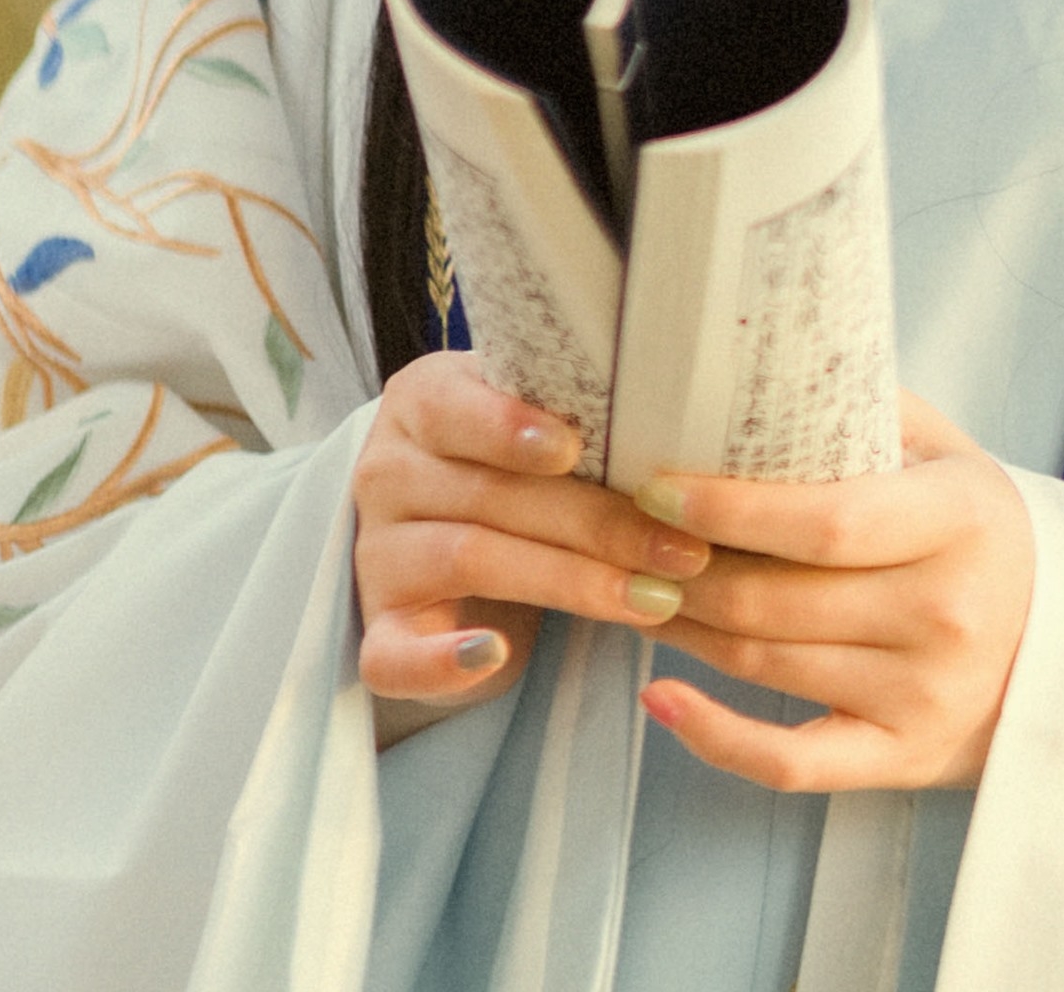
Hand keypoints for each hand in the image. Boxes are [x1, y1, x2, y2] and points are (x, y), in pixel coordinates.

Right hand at [351, 351, 712, 736]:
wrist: (453, 532)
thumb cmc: (522, 465)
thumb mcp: (541, 424)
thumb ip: (581, 413)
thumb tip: (685, 419)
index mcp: (424, 403)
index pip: (457, 408)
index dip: (510, 427)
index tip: (575, 448)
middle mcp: (388, 472)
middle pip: (491, 496)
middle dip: (597, 525)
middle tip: (683, 552)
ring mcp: (378, 553)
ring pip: (471, 560)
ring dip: (569, 583)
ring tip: (652, 600)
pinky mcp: (381, 627)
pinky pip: (392, 654)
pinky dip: (439, 661)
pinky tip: (495, 655)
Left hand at [629, 392, 1038, 792]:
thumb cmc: (982, 538)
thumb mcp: (952, 458)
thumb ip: (871, 413)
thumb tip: (762, 366)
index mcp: (961, 522)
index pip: (825, 520)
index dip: (729, 508)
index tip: (656, 487)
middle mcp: (947, 612)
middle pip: (774, 598)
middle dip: (682, 570)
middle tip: (628, 541)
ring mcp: (925, 693)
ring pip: (763, 665)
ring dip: (683, 628)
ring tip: (641, 590)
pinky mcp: (902, 757)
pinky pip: (787, 762)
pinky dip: (711, 736)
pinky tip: (659, 697)